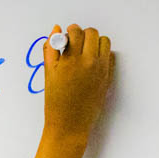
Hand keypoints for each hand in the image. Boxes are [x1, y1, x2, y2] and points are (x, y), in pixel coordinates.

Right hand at [42, 24, 114, 139]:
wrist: (69, 125)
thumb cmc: (56, 103)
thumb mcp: (48, 75)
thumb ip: (51, 50)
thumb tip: (56, 31)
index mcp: (70, 61)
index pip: (75, 32)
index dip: (70, 31)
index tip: (67, 36)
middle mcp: (88, 63)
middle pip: (92, 33)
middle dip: (83, 35)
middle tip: (75, 44)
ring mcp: (100, 69)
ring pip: (104, 42)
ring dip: (94, 42)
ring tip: (84, 53)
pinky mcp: (108, 77)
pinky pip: (109, 56)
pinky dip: (102, 55)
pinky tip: (91, 63)